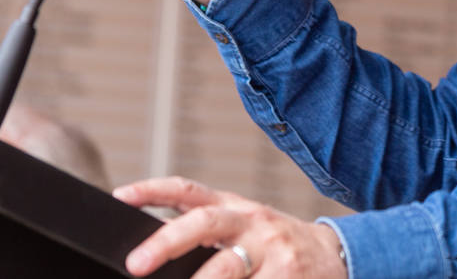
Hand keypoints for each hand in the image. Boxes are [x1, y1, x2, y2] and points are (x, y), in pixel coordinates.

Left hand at [114, 177, 346, 278]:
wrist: (336, 256)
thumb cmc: (276, 245)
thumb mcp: (245, 226)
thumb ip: (207, 232)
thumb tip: (150, 246)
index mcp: (236, 208)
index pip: (189, 190)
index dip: (153, 190)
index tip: (120, 196)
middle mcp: (253, 224)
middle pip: (206, 222)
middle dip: (167, 242)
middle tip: (136, 265)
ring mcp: (273, 252)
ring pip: (227, 267)